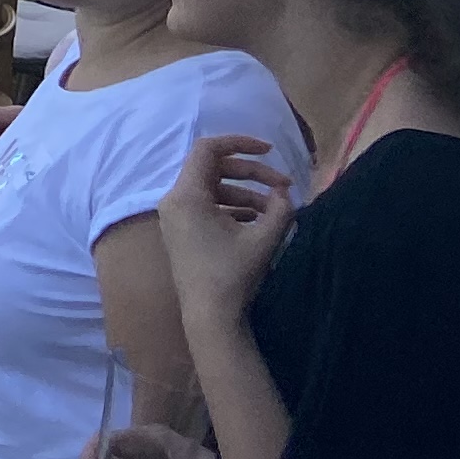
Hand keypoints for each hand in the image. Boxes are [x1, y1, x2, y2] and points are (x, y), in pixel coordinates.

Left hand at [156, 131, 296, 333]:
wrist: (210, 315)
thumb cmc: (234, 275)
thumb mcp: (264, 239)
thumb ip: (280, 208)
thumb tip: (285, 191)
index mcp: (186, 195)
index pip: (208, 149)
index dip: (240, 143)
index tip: (270, 149)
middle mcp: (174, 200)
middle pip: (214, 169)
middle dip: (252, 174)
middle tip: (284, 186)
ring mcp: (176, 216)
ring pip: (214, 190)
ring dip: (247, 194)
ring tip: (276, 211)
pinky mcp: (182, 231)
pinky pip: (208, 207)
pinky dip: (233, 208)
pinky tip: (259, 222)